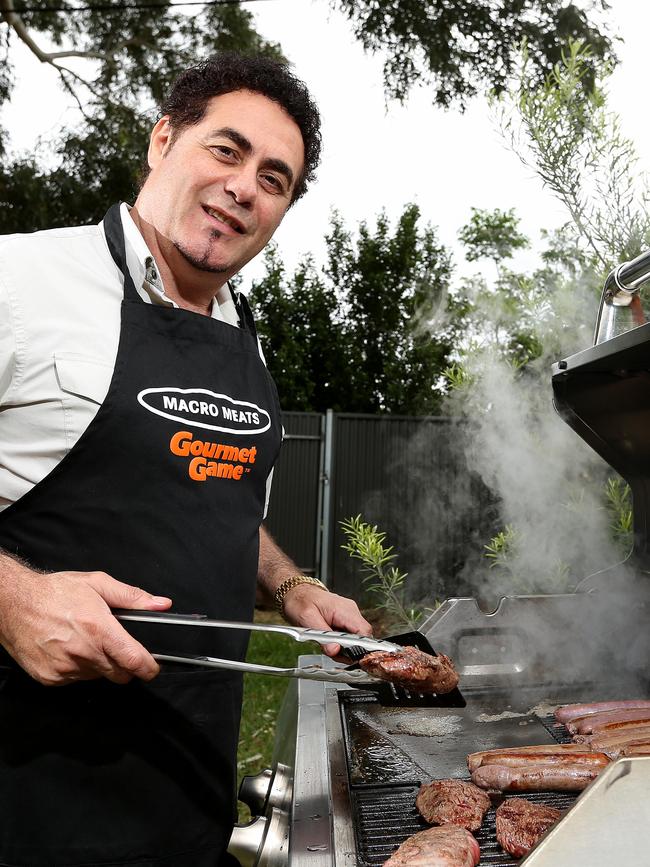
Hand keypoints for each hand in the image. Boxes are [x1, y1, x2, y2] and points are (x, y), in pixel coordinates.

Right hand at [0, 562, 171, 685]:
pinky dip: (78, 668)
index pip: (133, 660)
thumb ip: (132, 597)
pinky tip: (70, 649)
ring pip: (97, 677)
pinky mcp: (51, 678)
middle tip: (116, 646)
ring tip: (87, 641)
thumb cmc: (54, 592)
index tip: (152, 668)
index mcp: (99, 629)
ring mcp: (65, 668)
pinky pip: (75, 679)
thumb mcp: (98, 584)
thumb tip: (160, 604)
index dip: (148, 667)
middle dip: (124, 665)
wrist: (14, 604)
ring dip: (99, 664)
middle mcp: (83, 652)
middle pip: (119, 674)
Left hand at [282, 584, 372, 656]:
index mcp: (345, 610)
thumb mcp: (307, 619)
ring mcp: (349, 616)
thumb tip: (335, 650)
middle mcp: (350, 612)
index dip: (359, 647)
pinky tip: (328, 642)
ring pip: (356, 639)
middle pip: (362, 638)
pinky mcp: (344, 620)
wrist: (296, 592)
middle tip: (332, 653)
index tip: (348, 657)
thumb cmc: (300, 601)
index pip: (364, 632)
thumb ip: (322, 637)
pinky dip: (340, 643)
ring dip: (343, 648)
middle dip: (349, 650)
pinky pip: (349, 636)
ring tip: (327, 646)